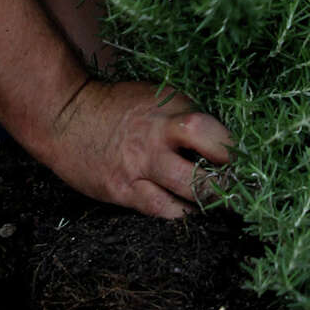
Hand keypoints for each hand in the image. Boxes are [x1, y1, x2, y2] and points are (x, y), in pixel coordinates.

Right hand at [47, 80, 231, 220]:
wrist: (65, 116)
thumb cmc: (116, 106)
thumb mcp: (155, 97)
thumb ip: (184, 116)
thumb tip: (221, 142)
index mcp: (171, 108)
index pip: (214, 133)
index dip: (232, 151)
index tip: (244, 161)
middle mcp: (157, 137)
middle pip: (205, 169)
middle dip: (227, 184)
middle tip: (237, 190)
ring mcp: (139, 166)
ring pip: (187, 195)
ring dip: (207, 202)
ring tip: (214, 203)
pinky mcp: (123, 190)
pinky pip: (161, 209)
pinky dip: (179, 212)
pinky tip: (185, 209)